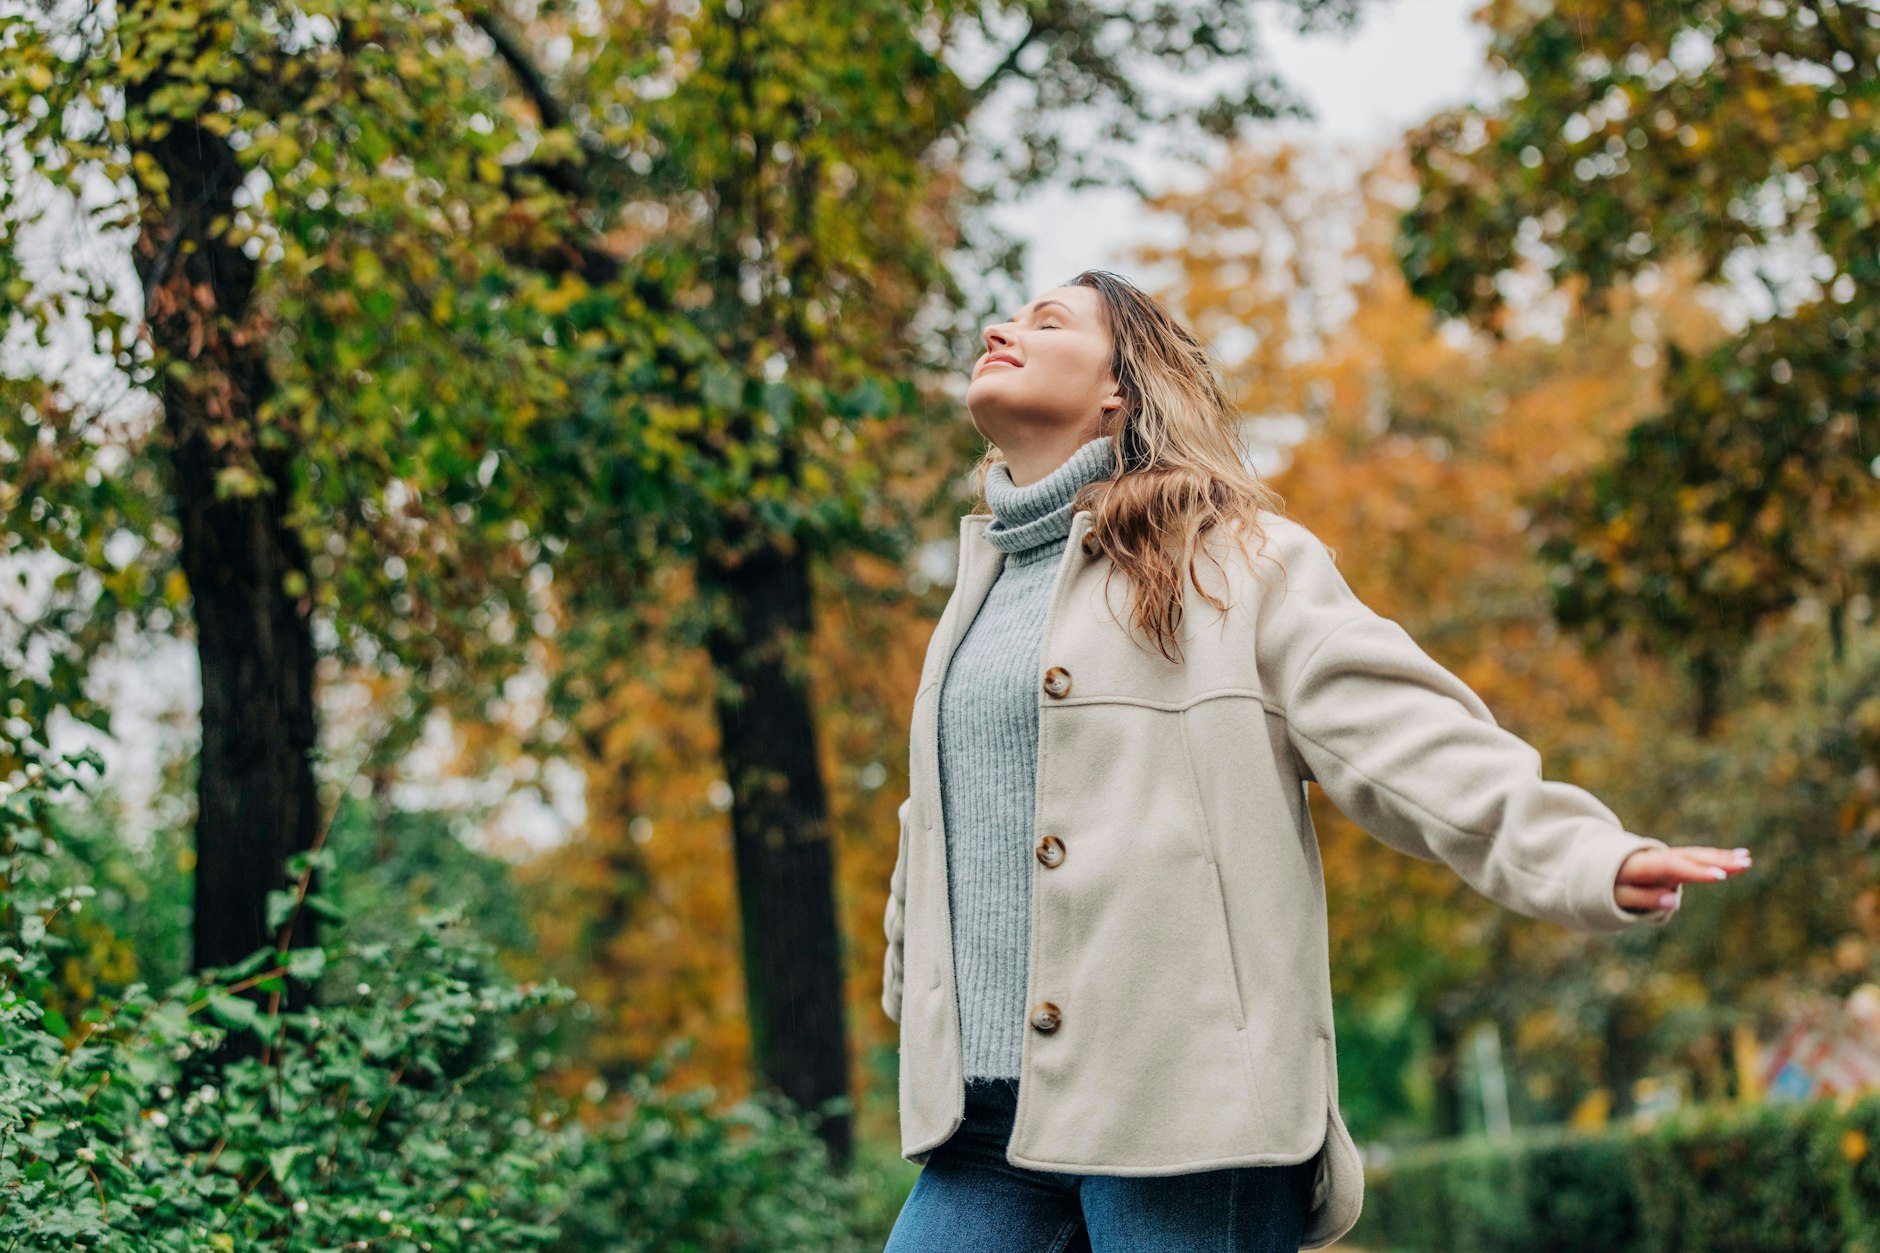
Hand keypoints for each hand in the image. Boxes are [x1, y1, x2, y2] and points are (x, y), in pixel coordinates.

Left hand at [1615, 844, 1752, 913]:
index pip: (1672, 866)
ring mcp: (1669, 857)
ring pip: (1697, 855)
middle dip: (1716, 861)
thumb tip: (1673, 901)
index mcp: (1643, 864)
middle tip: (1743, 864)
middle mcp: (1659, 856)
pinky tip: (1741, 857)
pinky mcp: (1676, 861)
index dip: (1695, 872)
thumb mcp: (1616, 895)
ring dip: (1722, 857)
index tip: (1719, 877)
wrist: (1603, 864)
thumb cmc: (1609, 884)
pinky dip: (1717, 858)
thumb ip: (1641, 898)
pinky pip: (1698, 858)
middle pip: (1689, 857)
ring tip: (1747, 859)